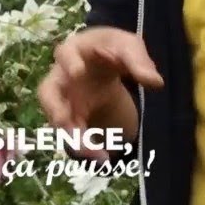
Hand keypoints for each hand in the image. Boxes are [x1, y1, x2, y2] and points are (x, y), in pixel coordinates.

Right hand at [37, 27, 163, 160]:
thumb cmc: (113, 47)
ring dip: (74, 136)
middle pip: (48, 92)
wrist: (105, 56)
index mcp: (73, 50)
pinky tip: (102, 157)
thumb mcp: (130, 47)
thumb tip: (156, 83)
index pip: (65, 53)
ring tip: (94, 151)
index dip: (69, 63)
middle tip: (65, 121)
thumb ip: (139, 62)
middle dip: (55, 107)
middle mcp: (60, 76)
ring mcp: (62, 98)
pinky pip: (72, 132)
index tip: (78, 72)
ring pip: (58, 120)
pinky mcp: (70, 115)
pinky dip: (85, 145)